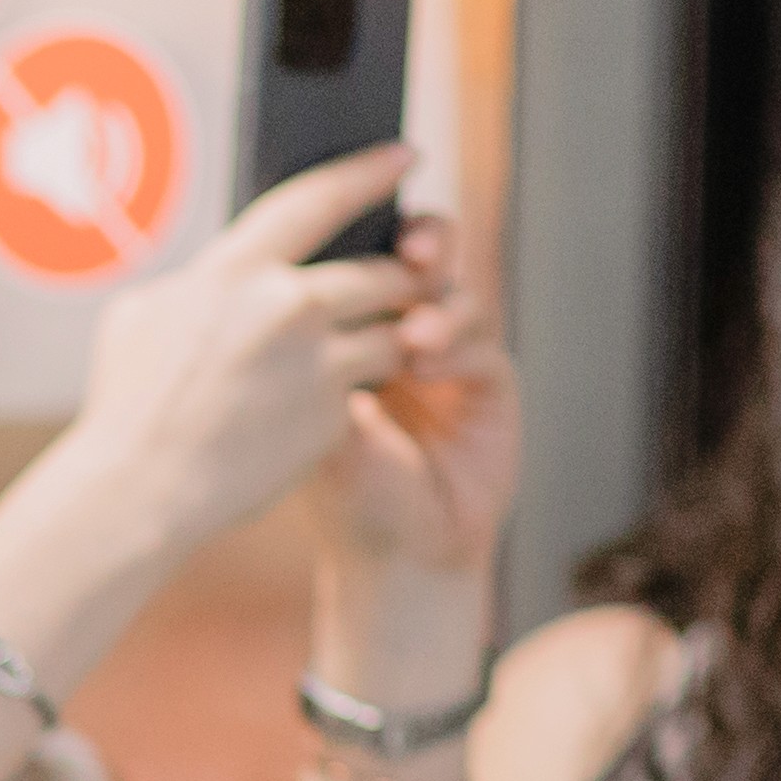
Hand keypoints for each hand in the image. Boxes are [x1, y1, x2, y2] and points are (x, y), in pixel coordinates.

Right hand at [52, 145, 438, 566]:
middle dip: (403, 277)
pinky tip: (333, 401)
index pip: (322, 198)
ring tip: (378, 346)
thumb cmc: (128, 407)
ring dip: (393, 335)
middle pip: (382, 270)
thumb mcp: (141, 317)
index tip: (406, 157)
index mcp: (235, 270)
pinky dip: (363, 388)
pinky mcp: (335, 413)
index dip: (371, 172)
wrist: (140, 492)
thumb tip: (217, 272)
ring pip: (395, 328)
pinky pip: (373, 385)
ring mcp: (317, 361)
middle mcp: (287, 305)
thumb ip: (197, 283)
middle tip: (409, 281)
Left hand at [305, 218, 515, 599]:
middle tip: (413, 249)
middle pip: (425, 258)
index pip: (370, 260)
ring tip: (413, 334)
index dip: (371, 234)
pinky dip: (458, 348)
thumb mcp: (312, 421)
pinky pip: (484, 348)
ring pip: (459, 296)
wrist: (396, 560)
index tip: (357, 220)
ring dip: (439, 306)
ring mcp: (453, 358)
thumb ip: (311, 361)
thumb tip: (288, 292)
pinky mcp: (491, 388)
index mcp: (358, 330)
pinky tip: (427, 362)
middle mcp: (407, 334)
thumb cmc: (343, 496)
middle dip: (424, 241)